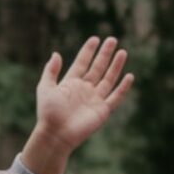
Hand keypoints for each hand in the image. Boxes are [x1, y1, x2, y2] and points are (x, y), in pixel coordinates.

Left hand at [34, 36, 134, 152]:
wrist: (55, 134)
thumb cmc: (48, 113)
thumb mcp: (45, 88)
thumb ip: (51, 71)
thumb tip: (56, 53)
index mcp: (71, 83)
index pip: (82, 62)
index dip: (88, 51)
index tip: (95, 39)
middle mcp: (84, 89)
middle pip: (97, 68)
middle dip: (105, 54)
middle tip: (112, 39)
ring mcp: (95, 99)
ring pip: (108, 79)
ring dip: (115, 66)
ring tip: (122, 52)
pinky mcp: (102, 111)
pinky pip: (115, 97)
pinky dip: (123, 87)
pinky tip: (129, 76)